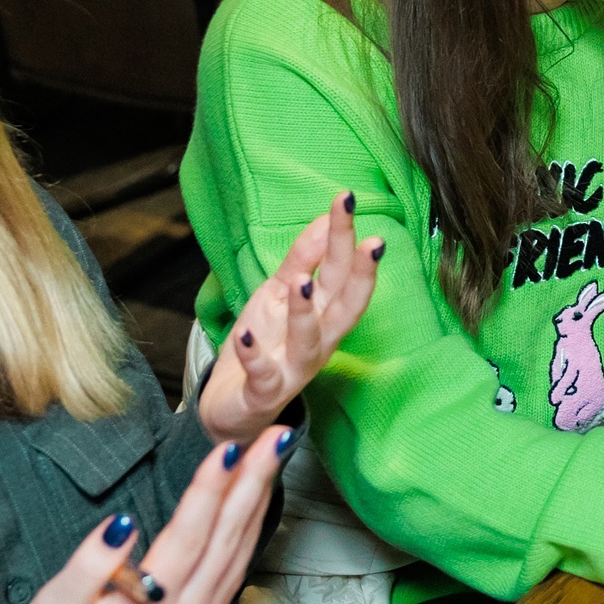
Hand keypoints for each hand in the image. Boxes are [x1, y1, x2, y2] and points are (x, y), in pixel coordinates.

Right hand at [18, 427, 289, 603]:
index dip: (210, 489)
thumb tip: (120, 524)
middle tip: (276, 435)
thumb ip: (88, 567)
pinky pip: (239, 562)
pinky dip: (253, 523)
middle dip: (254, 480)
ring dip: (260, 496)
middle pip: (230, 535)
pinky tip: (258, 494)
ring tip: (275, 453)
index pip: (190, 535)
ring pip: (242, 547)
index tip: (229, 448)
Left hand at [197, 196, 382, 442]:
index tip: (348, 200)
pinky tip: (243, 336)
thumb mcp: (279, 292)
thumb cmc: (265, 342)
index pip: (343, 273)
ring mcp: (294, 369)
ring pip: (309, 342)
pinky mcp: (264, 392)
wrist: (233, 403)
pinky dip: (254, 356)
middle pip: (344, 307)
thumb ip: (304, 258)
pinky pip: (262, 375)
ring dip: (306, 313)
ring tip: (301, 282)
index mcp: (325, 315)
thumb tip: (327, 217)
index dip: (347, 239)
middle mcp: (319, 342)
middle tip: (370, 241)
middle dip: (359, 276)